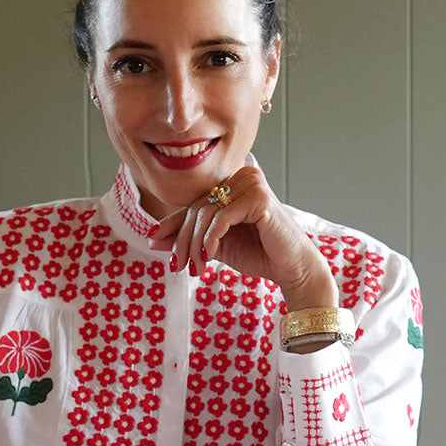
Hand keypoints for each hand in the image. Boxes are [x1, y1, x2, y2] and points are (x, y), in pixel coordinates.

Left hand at [148, 164, 338, 311]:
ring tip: (195, 267)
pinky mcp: (259, 197)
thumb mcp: (216, 246)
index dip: (173, 223)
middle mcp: (243, 177)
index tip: (154, 242)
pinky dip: (210, 239)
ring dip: (195, 244)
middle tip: (178, 265)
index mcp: (234, 184)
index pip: (195, 202)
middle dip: (183, 240)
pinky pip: (222, 217)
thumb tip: (152, 238)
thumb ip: (189, 238)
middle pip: (198, 208)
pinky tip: (208, 256)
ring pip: (206, 214)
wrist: (293, 269)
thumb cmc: (260, 255)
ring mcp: (252, 183)